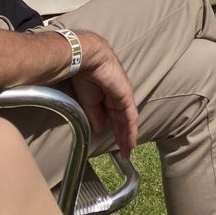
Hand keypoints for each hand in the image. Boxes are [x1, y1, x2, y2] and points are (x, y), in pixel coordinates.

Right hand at [70, 33, 137, 156]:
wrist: (88, 60)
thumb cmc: (85, 77)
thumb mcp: (88, 102)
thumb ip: (96, 115)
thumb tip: (101, 128)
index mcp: (107, 97)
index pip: (113, 118)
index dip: (114, 131)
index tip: (115, 145)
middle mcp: (118, 98)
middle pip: (122, 121)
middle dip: (123, 137)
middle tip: (124, 154)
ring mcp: (124, 97)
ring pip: (127, 121)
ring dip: (128, 137)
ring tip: (127, 152)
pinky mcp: (126, 97)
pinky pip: (130, 117)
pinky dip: (131, 130)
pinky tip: (131, 142)